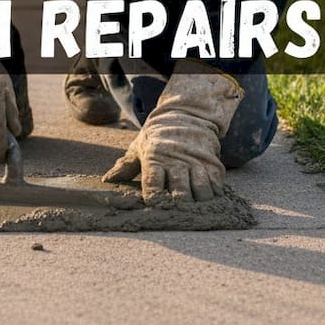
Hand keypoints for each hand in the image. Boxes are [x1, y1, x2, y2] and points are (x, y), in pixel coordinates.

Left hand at [102, 67, 242, 204]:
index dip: (154, 199)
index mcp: (155, 158)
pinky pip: (216, 184)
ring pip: (200, 190)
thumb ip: (125, 166)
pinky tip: (207, 194)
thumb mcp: (139, 148)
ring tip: (193, 205)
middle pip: (180, 192)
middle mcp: (176, 161)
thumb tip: (108, 179)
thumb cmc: (157, 137)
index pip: (153, 185)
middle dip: (179, 205)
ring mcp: (196, 162)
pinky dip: (213, 194)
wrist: (185, 115)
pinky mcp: (212, 162)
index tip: (155, 205)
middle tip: (177, 210)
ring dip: (198, 201)